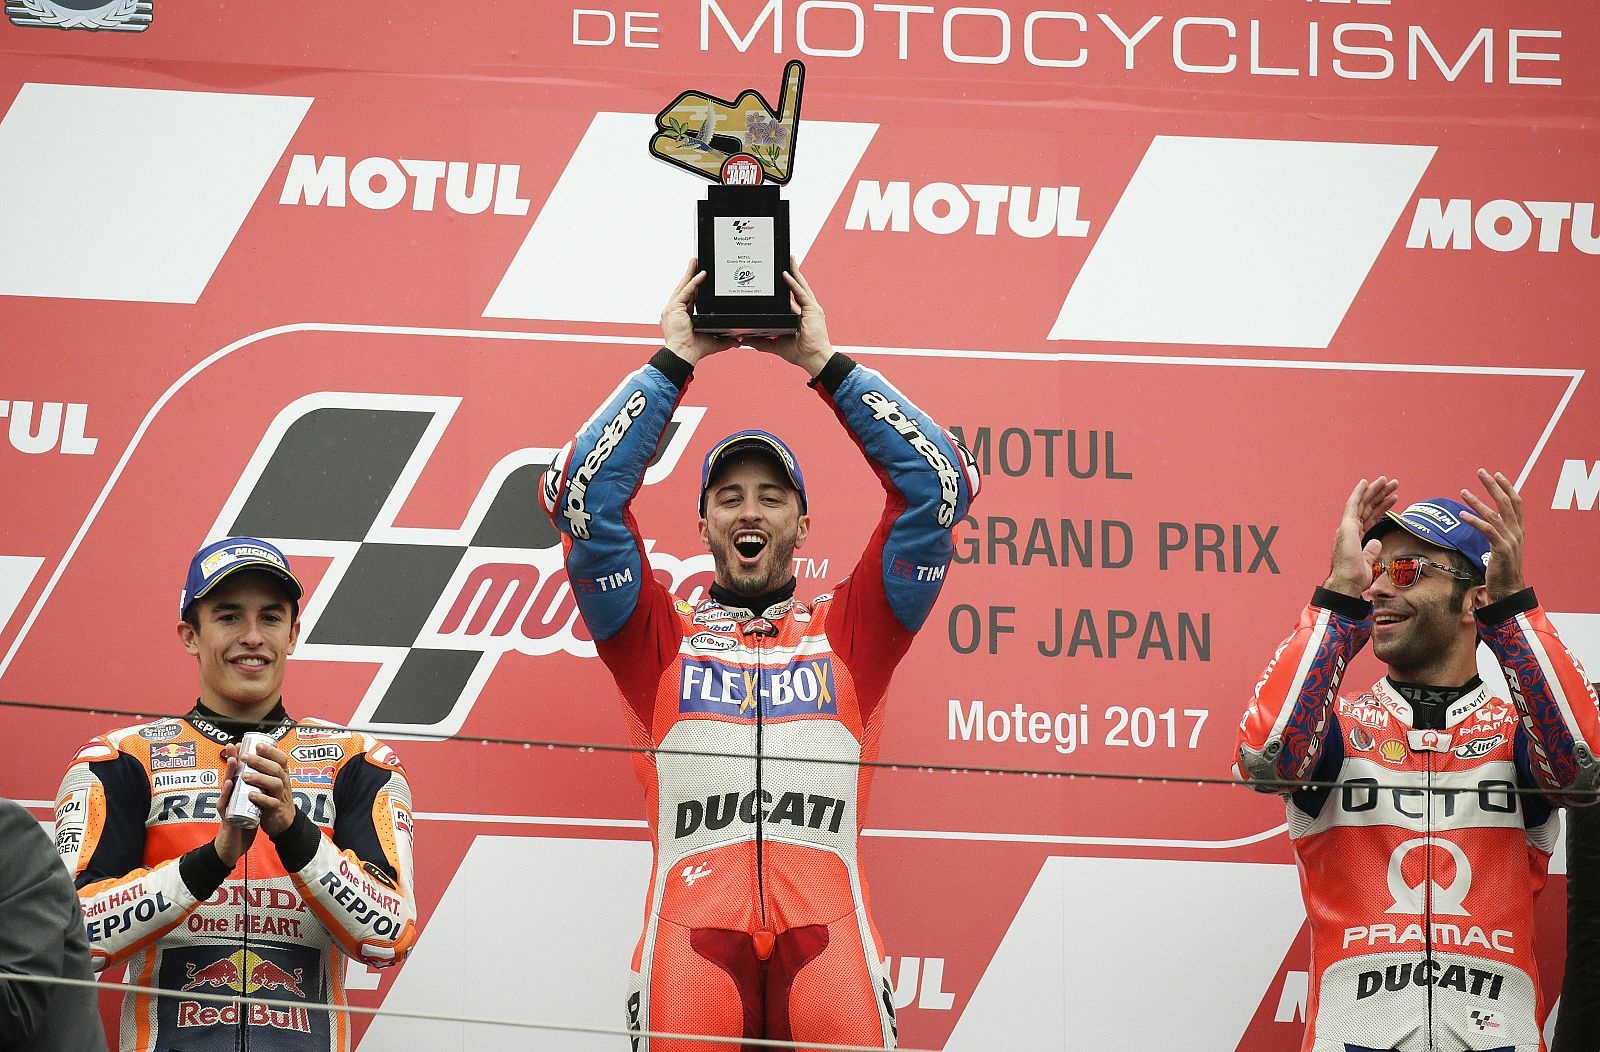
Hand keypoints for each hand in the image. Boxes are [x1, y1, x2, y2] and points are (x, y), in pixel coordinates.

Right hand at [213, 755, 255, 866]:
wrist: (234, 848)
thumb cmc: (241, 826)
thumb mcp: (249, 806)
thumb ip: (253, 794)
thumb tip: (263, 780)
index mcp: (236, 795)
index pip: (238, 774)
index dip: (238, 760)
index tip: (241, 744)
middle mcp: (229, 798)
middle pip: (230, 776)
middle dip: (231, 760)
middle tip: (233, 744)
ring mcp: (227, 807)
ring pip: (226, 787)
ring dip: (229, 773)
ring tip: (232, 759)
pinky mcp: (227, 818)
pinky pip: (226, 804)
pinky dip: (227, 794)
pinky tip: (229, 784)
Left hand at [233, 741, 299, 836]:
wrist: (282, 822)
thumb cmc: (273, 798)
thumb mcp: (270, 781)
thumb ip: (259, 769)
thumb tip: (241, 750)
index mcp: (282, 774)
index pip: (281, 758)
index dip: (270, 750)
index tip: (257, 744)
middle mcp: (283, 783)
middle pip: (276, 768)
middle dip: (260, 761)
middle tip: (244, 757)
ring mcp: (281, 796)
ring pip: (275, 783)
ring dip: (259, 778)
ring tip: (244, 776)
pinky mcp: (276, 810)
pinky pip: (271, 803)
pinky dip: (261, 798)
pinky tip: (251, 795)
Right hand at [661, 260, 741, 365]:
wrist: (684, 354)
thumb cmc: (694, 350)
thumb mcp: (714, 342)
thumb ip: (727, 340)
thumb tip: (738, 340)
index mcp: (681, 317)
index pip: (689, 297)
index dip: (694, 287)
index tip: (700, 278)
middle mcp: (674, 311)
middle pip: (684, 288)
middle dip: (690, 274)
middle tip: (696, 263)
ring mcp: (672, 308)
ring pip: (683, 286)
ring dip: (690, 273)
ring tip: (696, 262)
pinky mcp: (674, 307)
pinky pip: (686, 291)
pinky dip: (694, 282)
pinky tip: (702, 274)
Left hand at [755, 263, 833, 378]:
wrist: (813, 359)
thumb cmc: (801, 353)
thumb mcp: (776, 345)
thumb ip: (761, 342)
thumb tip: (746, 340)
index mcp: (800, 316)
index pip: (792, 298)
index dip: (787, 287)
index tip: (780, 277)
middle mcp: (807, 310)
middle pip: (798, 287)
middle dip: (793, 274)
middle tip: (786, 261)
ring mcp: (811, 309)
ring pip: (801, 286)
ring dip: (794, 272)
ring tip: (788, 260)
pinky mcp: (813, 310)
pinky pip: (801, 294)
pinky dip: (794, 283)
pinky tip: (786, 274)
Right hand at [1323, 477, 1398, 596]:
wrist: (1347, 582)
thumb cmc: (1355, 577)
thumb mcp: (1367, 562)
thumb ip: (1371, 551)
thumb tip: (1377, 542)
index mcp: (1353, 537)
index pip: (1370, 517)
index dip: (1381, 507)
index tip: (1392, 498)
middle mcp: (1348, 530)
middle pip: (1367, 507)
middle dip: (1380, 495)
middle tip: (1392, 484)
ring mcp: (1347, 527)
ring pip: (1362, 503)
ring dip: (1374, 490)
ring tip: (1387, 481)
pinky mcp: (1346, 525)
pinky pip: (1353, 504)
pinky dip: (1359, 492)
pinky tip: (1366, 483)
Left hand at [1458, 468, 1524, 600]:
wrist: (1509, 589)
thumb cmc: (1502, 569)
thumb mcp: (1503, 547)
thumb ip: (1498, 533)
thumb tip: (1487, 524)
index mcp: (1518, 530)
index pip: (1516, 503)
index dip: (1507, 487)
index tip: (1497, 474)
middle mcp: (1516, 532)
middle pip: (1505, 502)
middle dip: (1493, 485)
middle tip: (1481, 472)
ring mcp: (1510, 540)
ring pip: (1494, 514)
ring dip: (1477, 501)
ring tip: (1463, 491)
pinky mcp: (1501, 549)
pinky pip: (1487, 530)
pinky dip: (1474, 521)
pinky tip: (1462, 515)